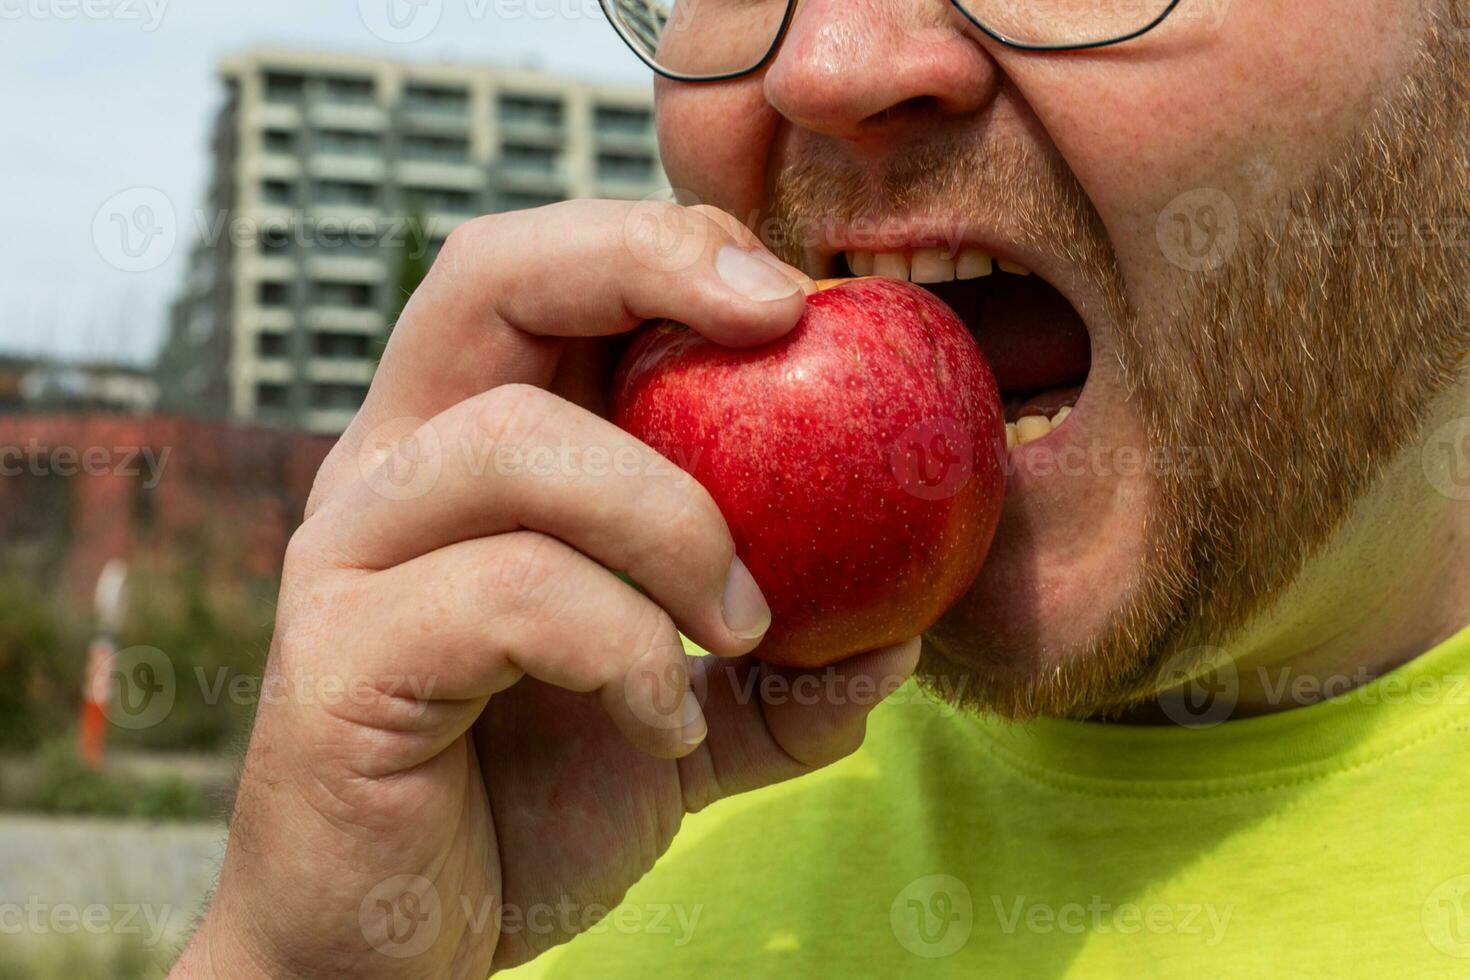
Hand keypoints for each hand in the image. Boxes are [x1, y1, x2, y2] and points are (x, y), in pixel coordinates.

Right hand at [171, 201, 921, 977]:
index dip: (666, 247)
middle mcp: (393, 469)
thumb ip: (781, 679)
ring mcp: (351, 553)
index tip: (802, 305)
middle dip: (646, 263)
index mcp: (468, 449)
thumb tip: (899, 635)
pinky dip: (625, 649)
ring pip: (516, 443)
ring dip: (673, 521)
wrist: (398, 944)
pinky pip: (509, 595)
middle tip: (781, 323)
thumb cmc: (525, 806)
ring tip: (744, 628)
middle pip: (492, 274)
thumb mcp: (681, 726)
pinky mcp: (338, 657)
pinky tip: (665, 725)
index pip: (546, 274)